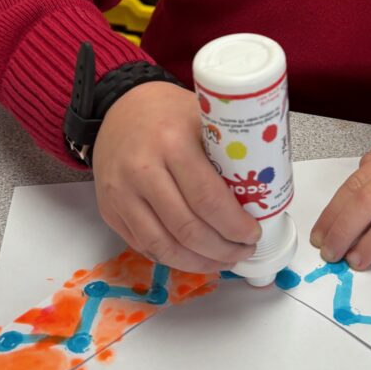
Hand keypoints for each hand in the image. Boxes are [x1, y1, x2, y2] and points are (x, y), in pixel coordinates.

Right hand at [92, 81, 260, 272]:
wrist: (120, 107)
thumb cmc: (169, 112)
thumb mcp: (204, 118)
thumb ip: (226, 153)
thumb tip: (261, 194)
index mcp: (171, 142)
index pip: (208, 199)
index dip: (234, 225)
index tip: (253, 233)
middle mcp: (141, 170)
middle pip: (187, 229)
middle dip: (221, 250)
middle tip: (243, 250)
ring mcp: (121, 193)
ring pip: (162, 246)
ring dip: (198, 263)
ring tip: (222, 260)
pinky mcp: (109, 209)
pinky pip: (143, 245)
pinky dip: (172, 258)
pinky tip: (194, 257)